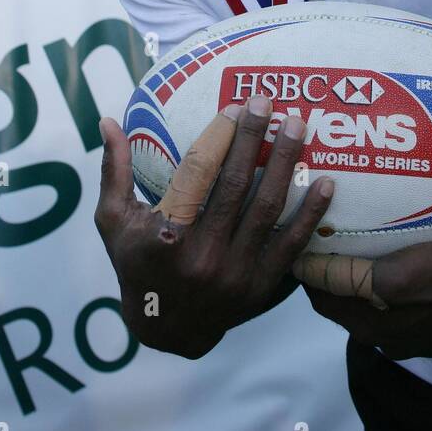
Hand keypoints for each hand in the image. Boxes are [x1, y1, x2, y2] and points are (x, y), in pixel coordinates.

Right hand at [95, 96, 332, 358]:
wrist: (166, 329)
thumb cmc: (137, 263)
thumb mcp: (114, 221)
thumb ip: (114, 171)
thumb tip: (106, 120)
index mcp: (164, 235)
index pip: (197, 172)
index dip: (219, 135)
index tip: (236, 106)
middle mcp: (201, 256)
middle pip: (235, 184)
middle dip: (255, 138)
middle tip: (268, 102)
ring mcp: (234, 274)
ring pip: (266, 208)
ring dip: (285, 164)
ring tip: (297, 127)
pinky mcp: (259, 287)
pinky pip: (291, 245)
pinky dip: (311, 214)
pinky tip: (325, 183)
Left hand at [294, 241, 431, 360]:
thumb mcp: (391, 277)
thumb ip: (347, 277)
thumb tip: (305, 269)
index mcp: (369, 327)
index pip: (320, 299)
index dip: (309, 272)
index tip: (306, 241)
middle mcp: (384, 337)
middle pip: (344, 302)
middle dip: (334, 275)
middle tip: (330, 239)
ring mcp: (408, 336)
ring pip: (371, 304)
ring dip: (361, 280)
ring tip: (362, 246)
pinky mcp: (430, 328)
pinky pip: (397, 305)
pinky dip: (387, 286)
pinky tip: (398, 265)